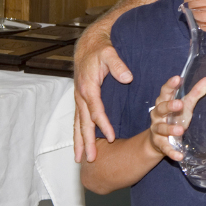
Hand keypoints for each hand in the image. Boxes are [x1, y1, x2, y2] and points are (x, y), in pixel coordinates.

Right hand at [73, 27, 133, 162]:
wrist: (88, 45)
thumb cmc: (101, 49)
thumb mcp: (110, 53)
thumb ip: (118, 65)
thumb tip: (127, 77)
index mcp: (89, 87)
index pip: (96, 110)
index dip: (103, 125)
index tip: (111, 137)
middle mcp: (81, 95)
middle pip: (84, 123)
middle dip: (87, 141)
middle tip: (90, 158)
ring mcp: (79, 99)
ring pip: (78, 124)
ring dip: (79, 142)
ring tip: (80, 159)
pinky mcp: (80, 100)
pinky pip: (78, 120)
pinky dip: (78, 133)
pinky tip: (81, 144)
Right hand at [148, 75, 198, 160]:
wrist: (159, 141)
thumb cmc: (175, 117)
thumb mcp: (185, 105)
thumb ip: (195, 93)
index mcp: (164, 102)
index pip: (165, 92)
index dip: (170, 85)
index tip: (177, 79)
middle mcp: (158, 115)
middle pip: (160, 108)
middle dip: (169, 106)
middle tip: (179, 104)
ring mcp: (157, 130)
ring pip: (161, 128)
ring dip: (170, 129)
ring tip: (181, 130)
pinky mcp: (160, 144)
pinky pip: (165, 148)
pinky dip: (172, 152)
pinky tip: (180, 155)